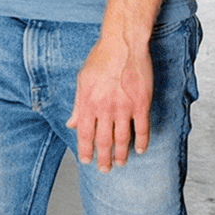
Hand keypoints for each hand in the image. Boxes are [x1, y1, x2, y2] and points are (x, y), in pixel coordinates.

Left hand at [67, 34, 154, 171]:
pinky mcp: (141, 104)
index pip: (85, 133)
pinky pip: (142, 128)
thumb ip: (78, 105)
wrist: (123, 45)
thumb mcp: (82, 80)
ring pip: (123, 138)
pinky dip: (142, 142)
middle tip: (104, 169)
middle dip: (103, 158)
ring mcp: (124, 107)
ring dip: (122, 154)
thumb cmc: (100, 59)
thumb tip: (72, 123)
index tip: (86, 161)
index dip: (85, 149)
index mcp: (88, 103)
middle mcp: (105, 108)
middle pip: (104, 140)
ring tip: (121, 163)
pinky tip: (140, 150)